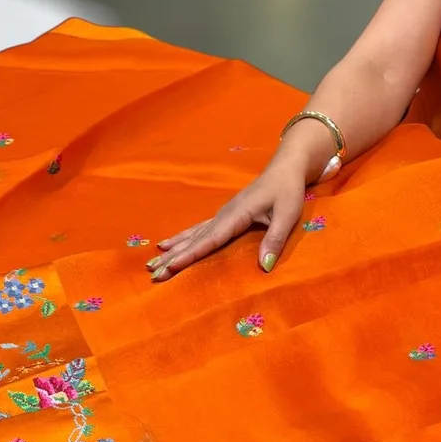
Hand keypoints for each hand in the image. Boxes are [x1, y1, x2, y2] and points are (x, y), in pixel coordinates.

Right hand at [149, 159, 305, 279]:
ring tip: (152, 262)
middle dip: (173, 256)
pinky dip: (182, 239)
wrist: (284, 169)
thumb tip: (264, 267)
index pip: (210, 239)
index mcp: (236, 215)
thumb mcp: (287, 214)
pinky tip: (168, 245)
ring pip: (193, 234)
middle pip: (195, 239)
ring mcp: (222, 214)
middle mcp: (223, 214)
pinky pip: (198, 230)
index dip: (190, 254)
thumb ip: (275, 240)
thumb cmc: (288, 191)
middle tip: (152, 273)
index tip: (171, 267)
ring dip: (173, 249)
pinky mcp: (224, 215)